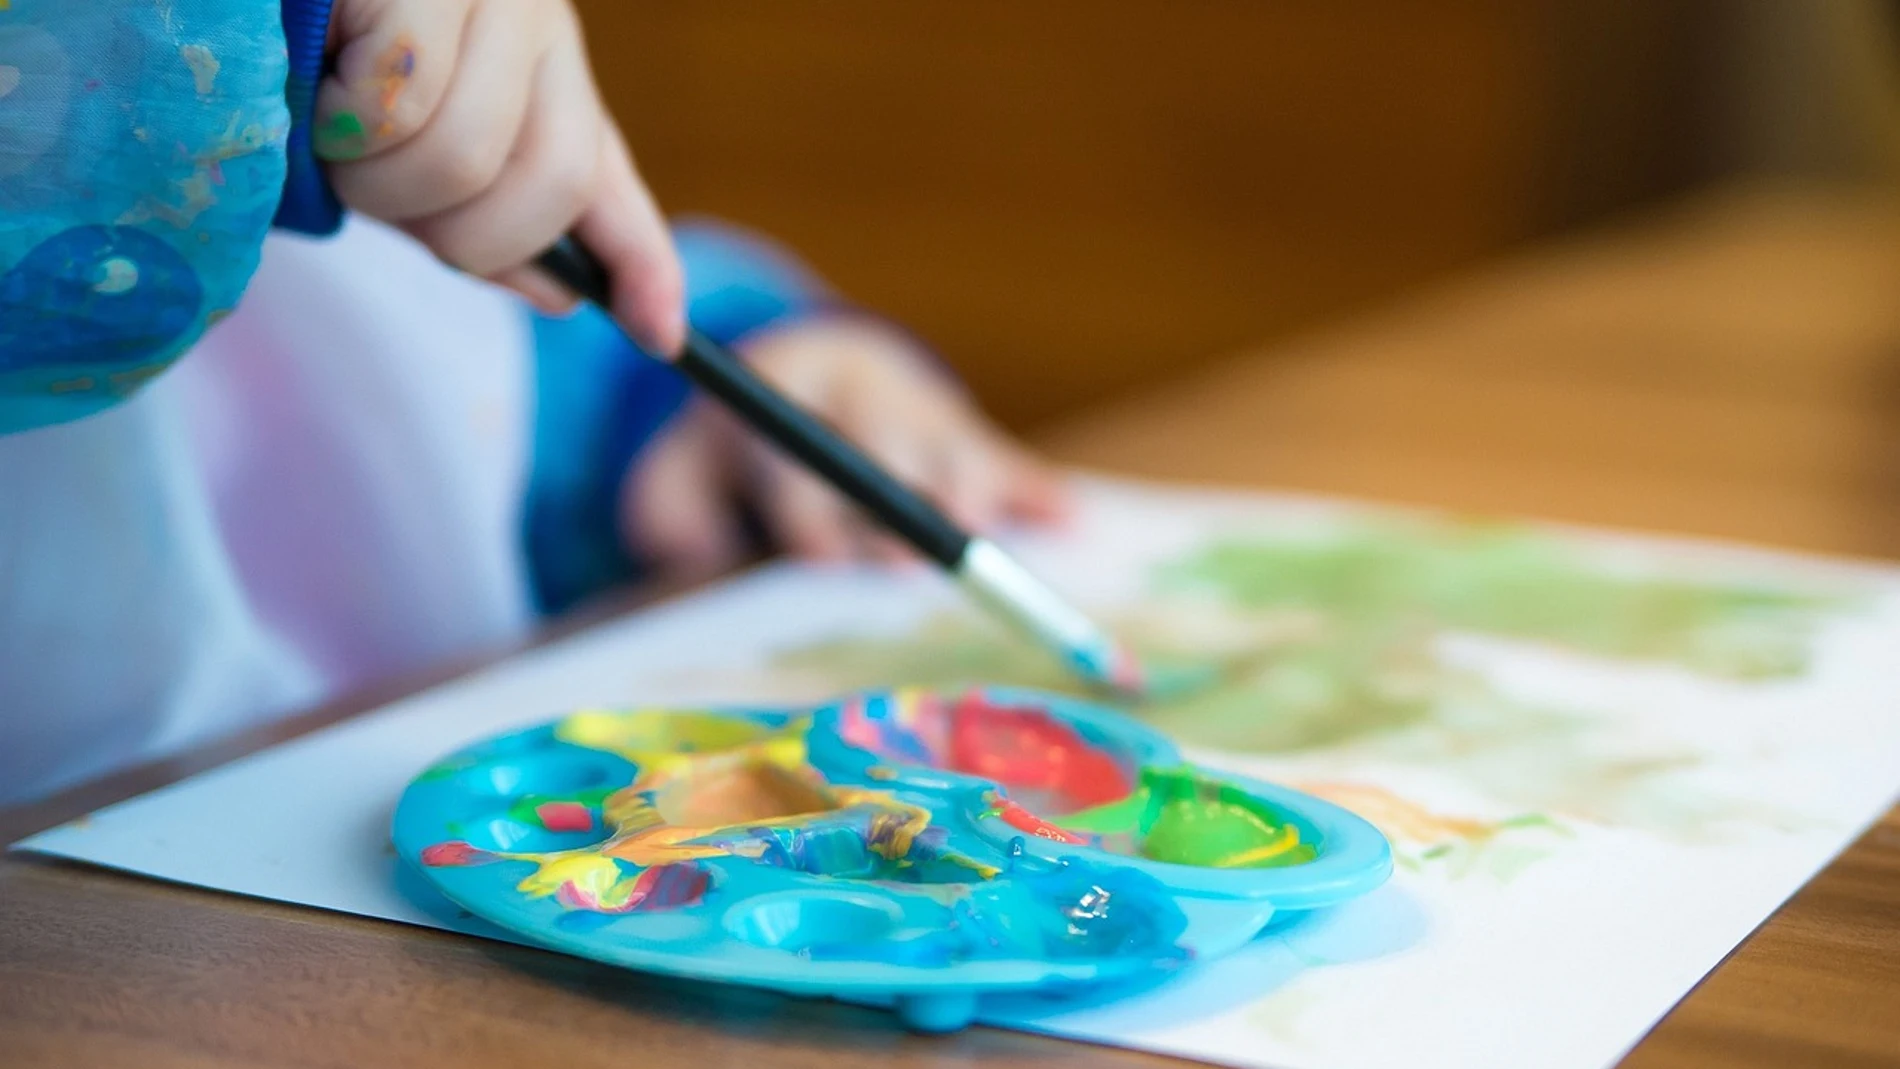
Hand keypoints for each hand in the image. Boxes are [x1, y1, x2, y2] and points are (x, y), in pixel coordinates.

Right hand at [313, 0, 683, 353]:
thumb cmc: (286, 57)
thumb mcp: (392, 147)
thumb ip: (476, 213)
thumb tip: (561, 296)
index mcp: (535, 57)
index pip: (605, 172)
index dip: (641, 263)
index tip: (661, 335)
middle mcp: (533, 11)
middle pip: (553, 185)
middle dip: (451, 229)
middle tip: (369, 182)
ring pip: (464, 158)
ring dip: (372, 177)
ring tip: (322, 117)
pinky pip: (400, 102)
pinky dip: (338, 114)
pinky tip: (309, 65)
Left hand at [621, 317, 1070, 581]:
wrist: (808, 375)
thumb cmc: (735, 455)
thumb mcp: (679, 471)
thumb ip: (668, 511)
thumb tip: (690, 551)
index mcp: (784, 391)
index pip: (796, 451)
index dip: (805, 506)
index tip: (815, 554)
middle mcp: (860, 395)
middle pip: (884, 448)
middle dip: (891, 504)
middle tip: (899, 561)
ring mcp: (922, 414)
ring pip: (951, 450)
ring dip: (966, 495)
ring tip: (974, 536)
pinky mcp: (971, 439)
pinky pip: (1011, 465)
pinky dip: (1039, 496)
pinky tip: (1067, 524)